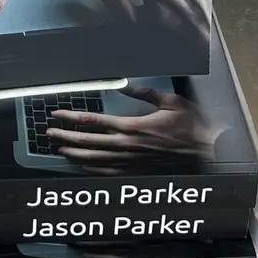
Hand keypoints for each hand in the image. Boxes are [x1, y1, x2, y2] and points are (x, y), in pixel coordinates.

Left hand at [44, 83, 221, 168]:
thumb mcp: (169, 101)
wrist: (207, 153)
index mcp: (132, 127)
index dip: (71, 117)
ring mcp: (130, 162)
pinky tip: (81, 165)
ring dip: (74, 154)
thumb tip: (123, 84)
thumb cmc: (191, 127)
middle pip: (87, 142)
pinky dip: (91, 169)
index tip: (56, 114)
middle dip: (65, 136)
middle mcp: (127, 147)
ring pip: (93, 160)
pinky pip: (107, 173)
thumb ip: (143, 92)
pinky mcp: (136, 172)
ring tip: (59, 149)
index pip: (93, 121)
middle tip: (49, 133)